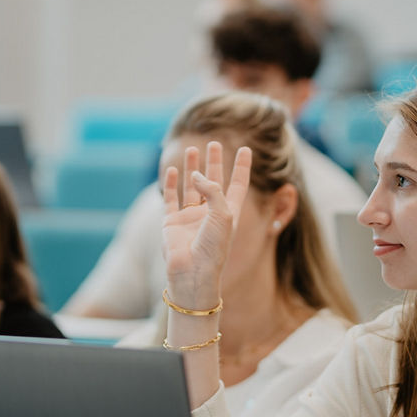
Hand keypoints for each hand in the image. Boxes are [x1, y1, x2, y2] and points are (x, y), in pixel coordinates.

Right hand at [161, 141, 251, 307]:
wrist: (192, 272)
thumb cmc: (213, 247)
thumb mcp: (222, 214)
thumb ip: (212, 189)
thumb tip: (195, 175)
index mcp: (228, 213)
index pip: (238, 185)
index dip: (242, 167)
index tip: (245, 149)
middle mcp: (209, 214)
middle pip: (214, 182)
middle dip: (214, 163)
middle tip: (213, 143)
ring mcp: (190, 218)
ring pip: (192, 187)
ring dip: (192, 168)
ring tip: (192, 149)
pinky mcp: (171, 223)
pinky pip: (171, 199)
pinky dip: (171, 184)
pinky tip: (174, 170)